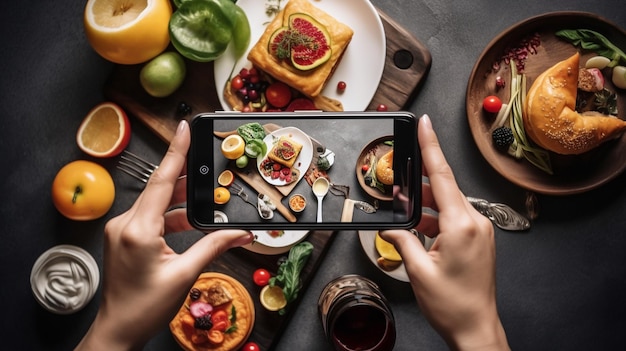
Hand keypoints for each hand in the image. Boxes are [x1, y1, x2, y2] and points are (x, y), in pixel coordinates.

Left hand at [75, 120, 253, 350]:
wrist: (118, 330)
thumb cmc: (146, 307)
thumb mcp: (185, 274)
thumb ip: (214, 246)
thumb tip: (242, 233)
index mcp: (138, 229)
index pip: (162, 181)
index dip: (176, 152)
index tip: (185, 127)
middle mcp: (125, 224)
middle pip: (161, 190)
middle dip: (187, 179)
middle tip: (208, 165)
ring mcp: (122, 230)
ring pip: (157, 204)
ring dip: (181, 202)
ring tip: (208, 198)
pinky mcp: (124, 238)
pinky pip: (151, 218)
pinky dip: (171, 217)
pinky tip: (191, 222)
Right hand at [381, 115, 508, 350]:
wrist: (476, 328)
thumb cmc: (452, 305)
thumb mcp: (418, 271)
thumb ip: (402, 240)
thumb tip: (390, 228)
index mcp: (462, 225)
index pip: (442, 175)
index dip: (430, 146)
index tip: (425, 124)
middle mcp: (476, 223)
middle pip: (444, 189)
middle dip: (419, 187)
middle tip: (399, 189)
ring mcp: (480, 231)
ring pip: (448, 205)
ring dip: (426, 209)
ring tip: (408, 221)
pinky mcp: (479, 240)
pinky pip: (455, 219)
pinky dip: (436, 221)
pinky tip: (421, 233)